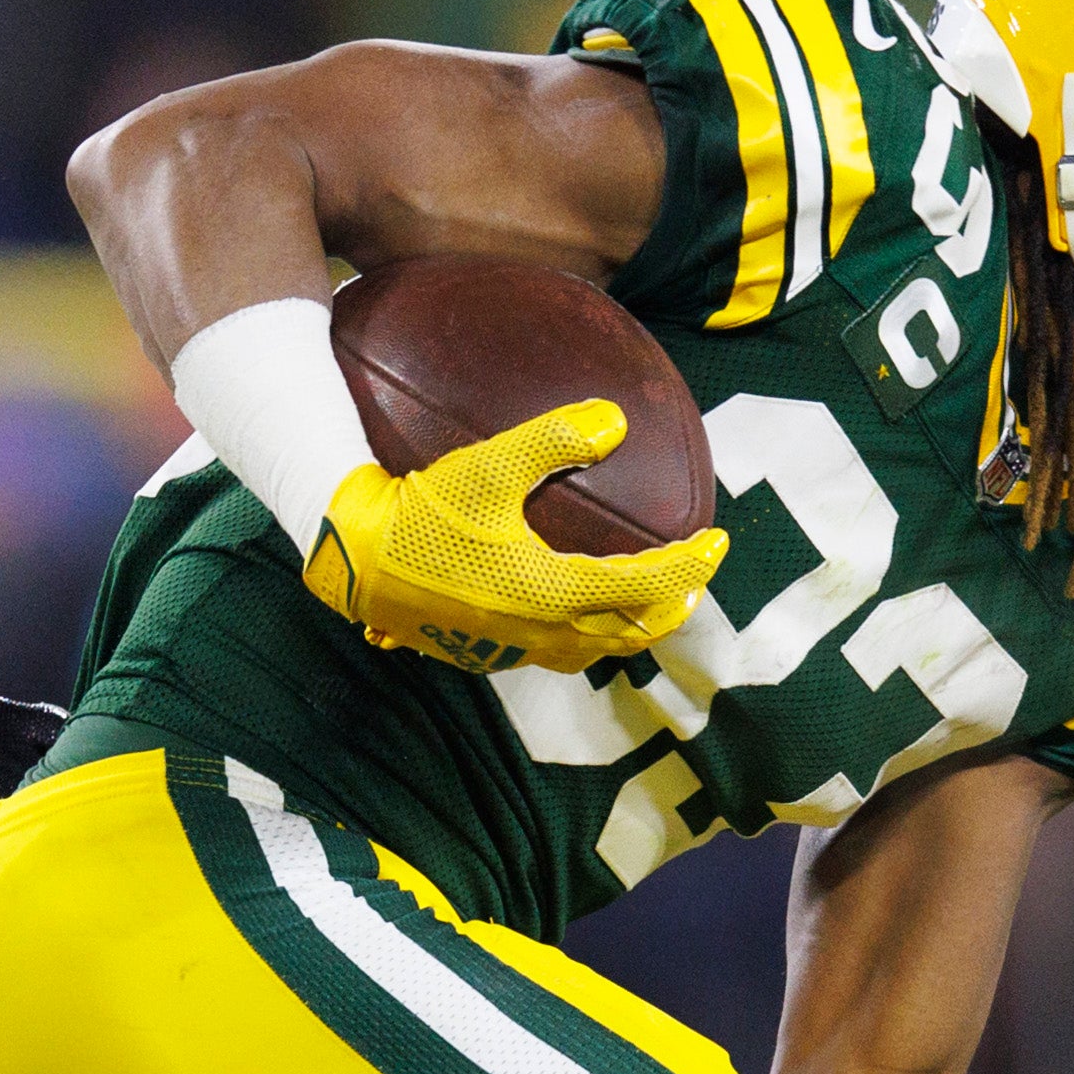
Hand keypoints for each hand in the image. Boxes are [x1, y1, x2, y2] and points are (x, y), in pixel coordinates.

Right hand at [303, 400, 725, 671]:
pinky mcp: (484, 652)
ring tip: (646, 604)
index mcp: (553, 592)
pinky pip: (552, 652)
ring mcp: (512, 649)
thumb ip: (554, 439)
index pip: (646, 586)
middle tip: (693, 580)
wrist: (355, 560)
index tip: (718, 543)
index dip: (690, 566)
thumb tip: (616, 421)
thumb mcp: (488, 465)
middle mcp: (540, 632)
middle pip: (628, 634)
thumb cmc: (421, 512)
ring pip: (591, 653)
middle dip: (669, 608)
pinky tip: (571, 610)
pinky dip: (583, 636)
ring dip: (628, 629)